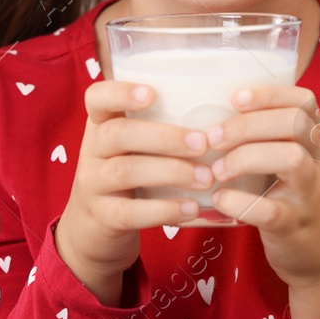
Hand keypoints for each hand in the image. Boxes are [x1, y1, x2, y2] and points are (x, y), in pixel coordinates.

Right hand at [55, 80, 212, 304]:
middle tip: (203, 144)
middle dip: (165, 137)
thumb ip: (165, 123)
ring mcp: (93, 184)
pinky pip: (131, 212)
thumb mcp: (136, 144)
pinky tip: (192, 208)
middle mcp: (92, 150)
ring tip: (207, 178)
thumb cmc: (131, 170)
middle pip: (118, 134)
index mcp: (101, 124)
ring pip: (126, 171)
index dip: (120, 92)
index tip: (152, 93)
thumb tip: (228, 107)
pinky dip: (165, 210)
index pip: (97, 97)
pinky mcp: (102, 217)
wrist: (96, 226)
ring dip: (171, 172)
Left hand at [206, 86, 319, 318]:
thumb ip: (274, 140)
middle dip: (248, 125)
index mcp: (315, 142)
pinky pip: (270, 210)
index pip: (304, 102)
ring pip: (291, 159)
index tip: (235, 98)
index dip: (270, 94)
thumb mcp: (299, 164)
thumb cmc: (299, 201)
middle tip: (213, 138)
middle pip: (295, 124)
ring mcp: (309, 195)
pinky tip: (219, 201)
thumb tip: (218, 112)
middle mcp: (318, 163)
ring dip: (246, 158)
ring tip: (217, 171)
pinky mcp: (294, 226)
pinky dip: (239, 202)